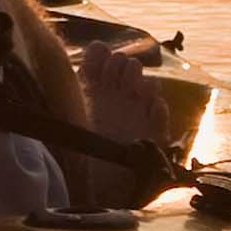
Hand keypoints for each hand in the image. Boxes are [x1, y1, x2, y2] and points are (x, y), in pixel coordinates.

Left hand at [73, 28, 165, 142]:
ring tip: (132, 90)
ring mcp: (136, 110)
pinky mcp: (152, 129)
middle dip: (120, 66)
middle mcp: (116, 94)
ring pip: (147, 81)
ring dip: (139, 81)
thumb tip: (92, 48)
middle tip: (112, 80)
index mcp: (95, 87)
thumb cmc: (80, 146)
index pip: (102, 56)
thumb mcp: (70, 109)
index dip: (100, 56)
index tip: (95, 64)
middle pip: (127, 62)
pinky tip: (149, 108)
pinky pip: (160, 109)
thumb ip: (76, 80)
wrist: (95, 182)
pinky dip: (156, 107)